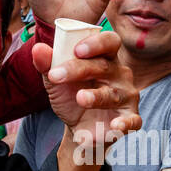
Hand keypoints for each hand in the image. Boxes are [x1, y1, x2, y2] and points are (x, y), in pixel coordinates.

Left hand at [32, 29, 140, 158]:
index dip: (96, 43)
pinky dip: (125, 124)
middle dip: (79, 69)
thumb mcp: (56, 82)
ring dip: (96, 96)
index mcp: (105, 59)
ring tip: (80, 98)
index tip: (77, 50)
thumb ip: (48, 65)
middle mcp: (120, 75)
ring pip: (113, 93)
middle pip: (104, 66)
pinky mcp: (129, 118)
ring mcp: (127, 96)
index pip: (109, 42)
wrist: (78, 129)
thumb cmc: (72, 97)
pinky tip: (115, 126)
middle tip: (56, 75)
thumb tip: (38, 49)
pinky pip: (132, 121)